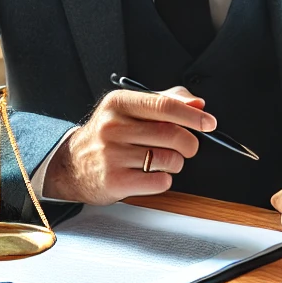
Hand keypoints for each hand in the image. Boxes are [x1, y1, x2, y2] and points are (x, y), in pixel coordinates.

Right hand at [43, 86, 215, 203]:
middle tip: (188, 146)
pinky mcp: (114, 181)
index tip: (209, 123)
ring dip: (176, 162)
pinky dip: (164, 180)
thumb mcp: (131, 109)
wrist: (71, 166)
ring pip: (169, 159)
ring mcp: (111, 155)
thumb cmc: (109, 135)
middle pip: (172, 134)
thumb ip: (166, 101)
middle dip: (190, 143)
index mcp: (119, 103)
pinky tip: (150, 174)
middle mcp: (112, 127)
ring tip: (163, 161)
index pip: (164, 106)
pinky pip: (160, 182)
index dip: (193, 115)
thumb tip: (198, 104)